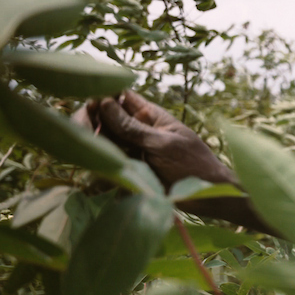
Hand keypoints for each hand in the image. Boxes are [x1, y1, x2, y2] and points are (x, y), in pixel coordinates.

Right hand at [87, 91, 237, 188]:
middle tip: (86, 133)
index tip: (92, 106)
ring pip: (100, 141)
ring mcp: (130, 151)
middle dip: (90, 122)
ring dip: (93, 145)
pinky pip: (106, 164)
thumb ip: (133, 128)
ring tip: (91, 153)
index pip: (119, 96)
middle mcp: (136, 130)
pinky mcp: (127, 170)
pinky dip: (99, 167)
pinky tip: (94, 171)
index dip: (102, 97)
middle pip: (103, 118)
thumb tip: (104, 102)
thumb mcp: (162, 144)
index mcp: (149, 115)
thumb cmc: (193, 165)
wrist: (207, 198)